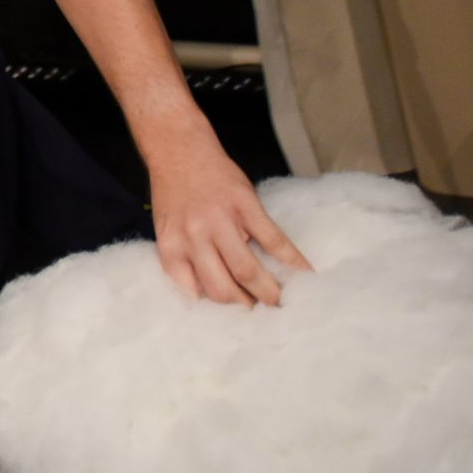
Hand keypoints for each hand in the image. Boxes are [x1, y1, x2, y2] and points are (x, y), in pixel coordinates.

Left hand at [146, 130, 313, 305]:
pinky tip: (305, 273)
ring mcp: (220, 221)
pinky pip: (273, 240)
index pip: (195, 293)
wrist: (178, 147)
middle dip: (246, 310)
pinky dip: (292, 260)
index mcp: (172, 248)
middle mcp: (193, 238)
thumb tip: (210, 297)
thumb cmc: (174, 192)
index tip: (236, 325)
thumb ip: (185, 260)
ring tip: (284, 304)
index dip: (219, 313)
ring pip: (247, 271)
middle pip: (223, 290)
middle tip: (264, 319)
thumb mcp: (167, 230)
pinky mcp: (245, 205)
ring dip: (269, 294)